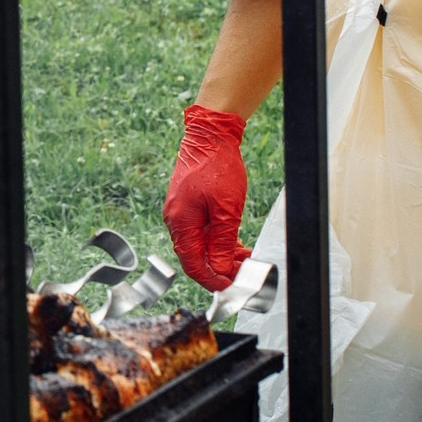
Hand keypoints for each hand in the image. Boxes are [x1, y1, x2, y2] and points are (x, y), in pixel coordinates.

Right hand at [164, 105, 250, 291]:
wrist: (211, 136)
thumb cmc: (217, 167)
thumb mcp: (227, 209)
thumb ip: (222, 242)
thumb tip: (219, 269)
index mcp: (180, 222)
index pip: (192, 264)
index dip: (212, 279)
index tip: (231, 286)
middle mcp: (176, 220)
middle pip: (195, 257)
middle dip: (219, 269)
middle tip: (242, 274)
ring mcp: (182, 213)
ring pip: (200, 245)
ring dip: (221, 256)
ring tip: (244, 260)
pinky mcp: (189, 206)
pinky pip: (202, 232)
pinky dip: (218, 241)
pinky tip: (235, 246)